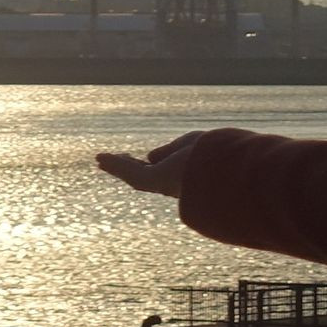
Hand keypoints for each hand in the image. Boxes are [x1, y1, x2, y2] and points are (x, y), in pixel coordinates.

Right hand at [95, 131, 209, 198]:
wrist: (226, 167)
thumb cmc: (217, 153)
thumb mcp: (193, 143)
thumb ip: (171, 150)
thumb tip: (150, 156)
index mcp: (190, 172)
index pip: (170, 168)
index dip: (154, 162)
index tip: (147, 157)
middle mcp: (177, 182)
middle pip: (148, 175)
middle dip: (131, 166)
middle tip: (116, 160)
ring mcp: (167, 183)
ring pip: (138, 175)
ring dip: (118, 167)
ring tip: (100, 160)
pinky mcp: (158, 181)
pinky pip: (133, 173)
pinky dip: (115, 165)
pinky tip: (101, 158)